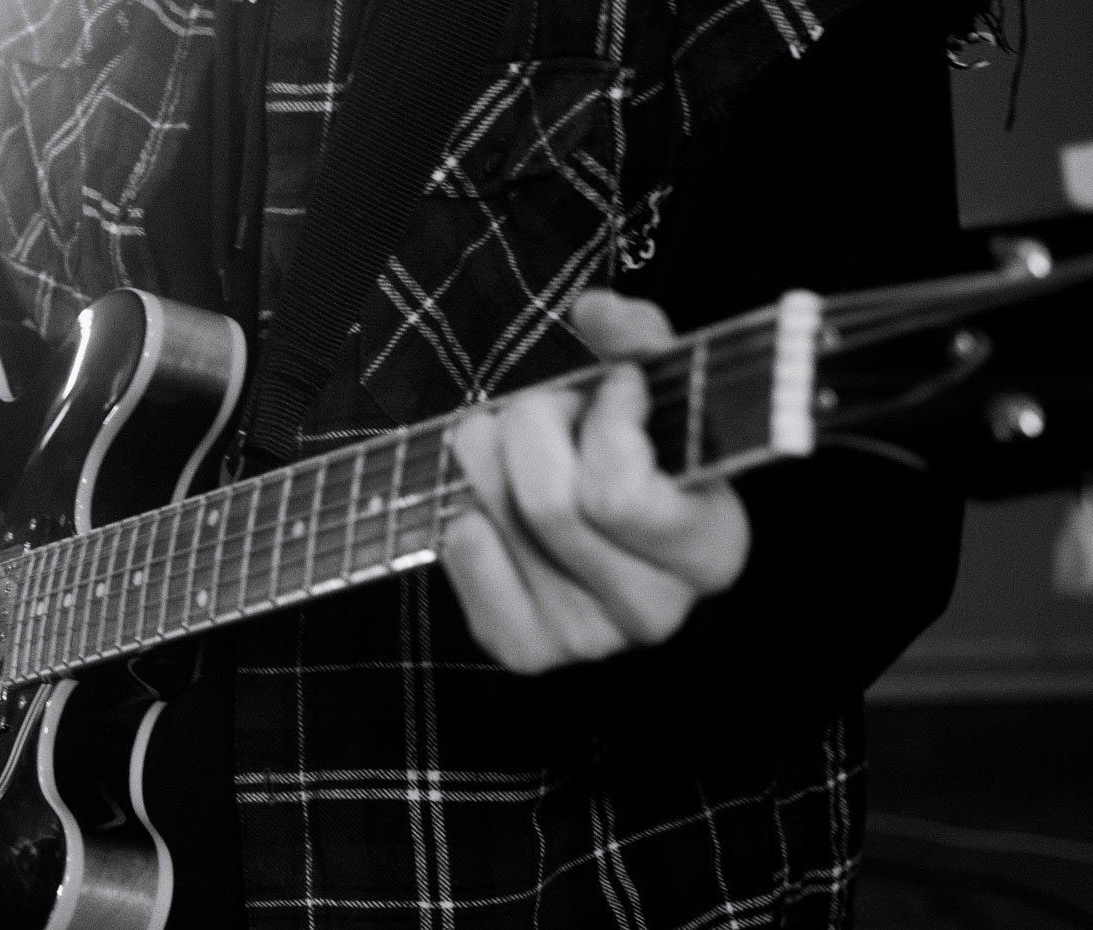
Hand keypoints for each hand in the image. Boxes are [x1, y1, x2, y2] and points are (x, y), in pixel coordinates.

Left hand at [441, 290, 749, 673]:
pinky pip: (465, 551)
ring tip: (520, 448)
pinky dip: (466, 510)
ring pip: (499, 516)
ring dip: (492, 455)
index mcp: (711, 550)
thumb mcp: (664, 400)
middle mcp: (655, 609)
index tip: (615, 389)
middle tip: (551, 410)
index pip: (619, 493)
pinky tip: (494, 506)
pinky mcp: (527, 647)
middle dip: (533, 424)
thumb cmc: (646, 466)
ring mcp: (587, 638)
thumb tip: (596, 309)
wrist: (613, 552)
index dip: (604, 422)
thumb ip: (641, 344)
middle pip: (547, 503)